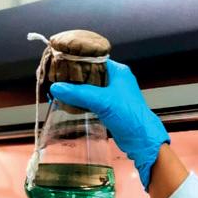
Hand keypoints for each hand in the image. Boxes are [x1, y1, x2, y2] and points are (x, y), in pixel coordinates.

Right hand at [50, 60, 169, 189]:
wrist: (142, 139)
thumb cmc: (129, 116)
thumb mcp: (102, 101)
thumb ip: (79, 93)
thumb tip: (56, 87)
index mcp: (117, 71)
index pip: (93, 58)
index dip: (76, 60)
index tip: (60, 62)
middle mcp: (116, 80)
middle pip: (90, 73)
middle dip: (74, 76)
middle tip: (56, 77)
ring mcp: (114, 94)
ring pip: (90, 87)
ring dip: (77, 90)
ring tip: (60, 89)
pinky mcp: (110, 107)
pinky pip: (92, 100)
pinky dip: (82, 100)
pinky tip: (70, 103)